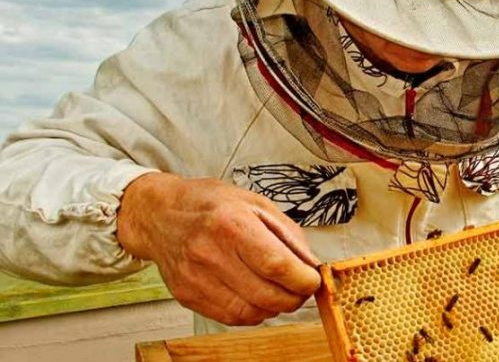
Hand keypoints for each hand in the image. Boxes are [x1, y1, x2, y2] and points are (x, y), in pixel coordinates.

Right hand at [116, 173, 321, 325]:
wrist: (161, 215)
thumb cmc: (210, 205)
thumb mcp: (256, 204)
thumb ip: (289, 235)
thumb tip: (311, 265)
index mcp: (231, 224)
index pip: (276, 265)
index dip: (303, 280)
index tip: (313, 280)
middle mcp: (210, 253)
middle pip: (266, 294)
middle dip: (294, 297)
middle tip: (301, 288)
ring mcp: (196, 278)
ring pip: (251, 312)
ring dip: (275, 307)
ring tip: (279, 291)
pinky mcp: (187, 296)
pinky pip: (231, 317)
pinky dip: (253, 312)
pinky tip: (256, 296)